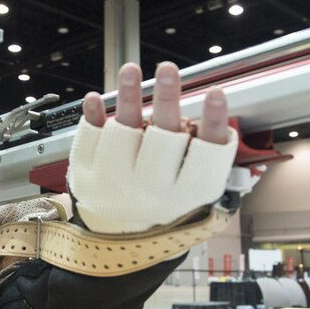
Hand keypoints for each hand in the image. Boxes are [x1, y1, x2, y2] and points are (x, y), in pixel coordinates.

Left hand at [71, 61, 237, 233]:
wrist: (121, 238)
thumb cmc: (165, 207)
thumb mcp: (196, 193)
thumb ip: (208, 159)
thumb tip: (220, 115)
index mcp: (189, 192)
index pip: (208, 154)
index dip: (213, 123)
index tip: (216, 94)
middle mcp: (154, 188)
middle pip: (163, 138)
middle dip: (166, 99)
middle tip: (168, 70)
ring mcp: (119, 181)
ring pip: (124, 133)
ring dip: (128, 97)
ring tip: (131, 71)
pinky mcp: (89, 175)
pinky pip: (89, 141)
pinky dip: (92, 118)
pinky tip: (95, 100)